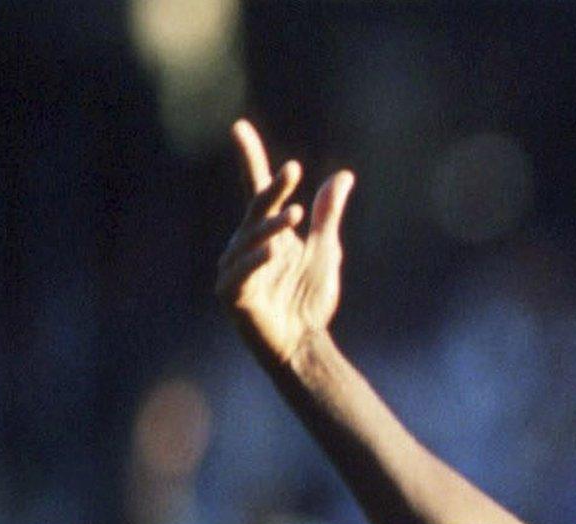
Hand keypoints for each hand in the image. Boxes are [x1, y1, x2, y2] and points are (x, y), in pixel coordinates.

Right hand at [215, 120, 354, 366]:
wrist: (304, 343)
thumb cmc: (309, 299)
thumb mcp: (325, 251)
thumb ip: (328, 216)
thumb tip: (343, 177)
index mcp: (265, 232)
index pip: (256, 190)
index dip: (249, 159)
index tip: (240, 128)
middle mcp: (245, 245)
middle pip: (256, 210)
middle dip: (272, 190)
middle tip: (293, 171)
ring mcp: (235, 270)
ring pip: (249, 240)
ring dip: (271, 227)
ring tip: (295, 214)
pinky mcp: (232, 296)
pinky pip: (239, 275)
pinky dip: (255, 262)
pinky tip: (273, 252)